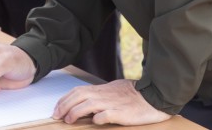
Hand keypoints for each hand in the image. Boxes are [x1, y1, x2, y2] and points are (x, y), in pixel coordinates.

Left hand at [53, 80, 172, 125]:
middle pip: (79, 96)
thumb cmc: (134, 95)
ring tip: (68, 120)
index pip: (78, 91)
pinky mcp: (122, 113)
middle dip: (64, 105)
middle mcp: (104, 95)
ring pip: (88, 104)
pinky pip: (106, 115)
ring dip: (76, 112)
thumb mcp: (114, 90)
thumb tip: (87, 103)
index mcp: (102, 89)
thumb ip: (101, 95)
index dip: (65, 99)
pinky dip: (98, 118)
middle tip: (56, 115)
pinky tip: (94, 121)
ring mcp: (113, 103)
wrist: (154, 95)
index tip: (57, 108)